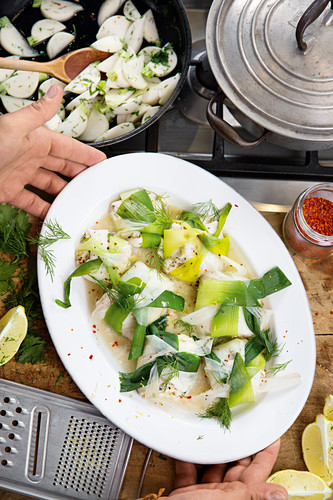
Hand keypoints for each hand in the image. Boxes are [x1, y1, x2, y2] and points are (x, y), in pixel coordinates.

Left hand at [0, 84, 105, 218]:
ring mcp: (20, 175)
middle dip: (79, 174)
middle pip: (61, 167)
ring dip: (64, 193)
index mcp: (34, 139)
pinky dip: (44, 209)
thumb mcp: (14, 127)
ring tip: (80, 202)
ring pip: (49, 185)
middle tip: (96, 183)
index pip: (67, 147)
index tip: (101, 160)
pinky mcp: (10, 192)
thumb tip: (56, 91)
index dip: (85, 154)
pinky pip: (32, 202)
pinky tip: (56, 214)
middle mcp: (29, 156)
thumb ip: (38, 113)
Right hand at [162, 440, 287, 499]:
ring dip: (210, 449)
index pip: (259, 471)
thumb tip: (281, 494)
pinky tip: (186, 446)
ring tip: (211, 432)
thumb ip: (251, 496)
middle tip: (238, 424)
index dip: (266, 452)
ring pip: (212, 465)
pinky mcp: (185, 494)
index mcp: (239, 498)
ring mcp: (205, 495)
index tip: (271, 434)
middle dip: (237, 444)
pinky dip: (185, 458)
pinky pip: (188, 471)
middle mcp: (225, 497)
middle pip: (235, 465)